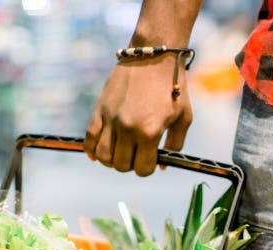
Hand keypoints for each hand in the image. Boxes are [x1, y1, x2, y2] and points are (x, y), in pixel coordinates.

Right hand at [85, 54, 192, 175]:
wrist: (154, 56)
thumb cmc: (173, 87)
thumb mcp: (183, 118)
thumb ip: (174, 145)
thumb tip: (162, 166)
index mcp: (149, 132)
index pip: (143, 169)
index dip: (148, 167)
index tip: (151, 158)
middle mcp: (128, 128)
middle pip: (122, 165)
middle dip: (131, 164)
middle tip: (137, 153)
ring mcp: (111, 119)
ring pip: (104, 156)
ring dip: (112, 160)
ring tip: (120, 152)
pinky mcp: (99, 110)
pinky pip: (89, 139)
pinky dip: (91, 151)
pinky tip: (98, 154)